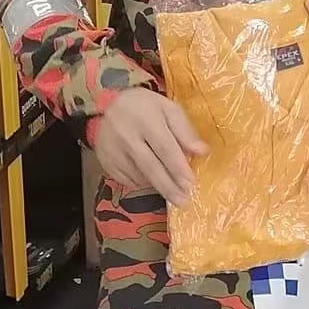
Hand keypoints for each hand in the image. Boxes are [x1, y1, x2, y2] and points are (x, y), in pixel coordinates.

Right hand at [93, 88, 203, 205]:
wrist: (107, 106)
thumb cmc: (144, 106)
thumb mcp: (168, 109)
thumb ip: (185, 130)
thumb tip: (203, 152)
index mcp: (146, 120)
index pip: (165, 148)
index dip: (178, 168)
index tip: (191, 185)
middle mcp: (127, 137)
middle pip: (150, 167)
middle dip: (169, 187)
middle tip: (184, 202)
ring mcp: (114, 151)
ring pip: (139, 176)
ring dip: (158, 187)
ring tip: (174, 194)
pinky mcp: (105, 162)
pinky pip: (126, 180)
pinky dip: (142, 184)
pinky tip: (154, 183)